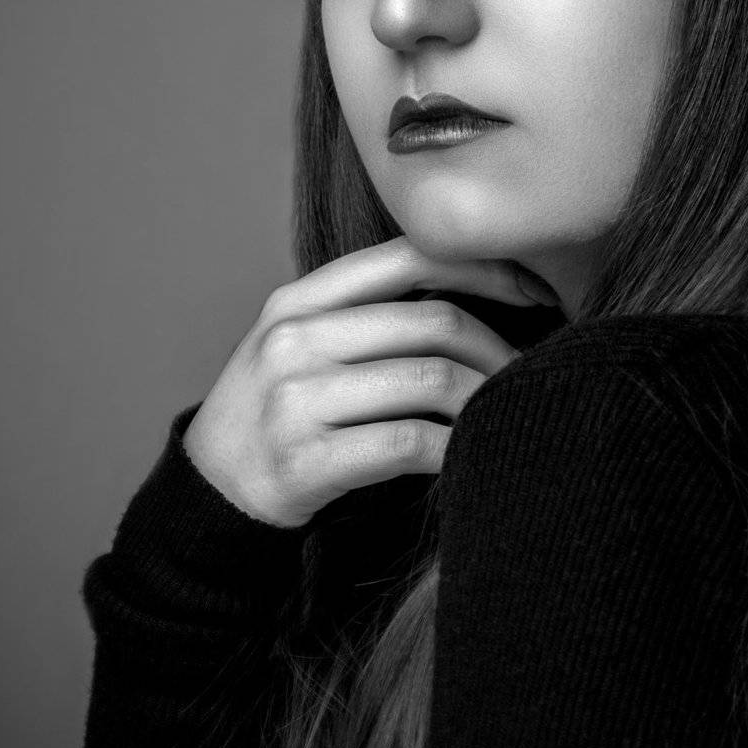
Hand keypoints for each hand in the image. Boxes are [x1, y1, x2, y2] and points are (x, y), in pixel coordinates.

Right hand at [182, 236, 557, 528]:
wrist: (212, 492)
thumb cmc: (280, 411)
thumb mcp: (302, 341)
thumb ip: (369, 313)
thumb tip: (485, 293)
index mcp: (299, 298)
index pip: (408, 256)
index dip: (484, 269)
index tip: (534, 291)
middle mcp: (293, 339)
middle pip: (432, 323)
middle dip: (497, 349)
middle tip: (529, 374)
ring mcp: (294, 400)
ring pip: (429, 382)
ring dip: (486, 400)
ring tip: (508, 414)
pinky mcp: (305, 461)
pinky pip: (409, 444)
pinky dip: (456, 449)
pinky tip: (472, 457)